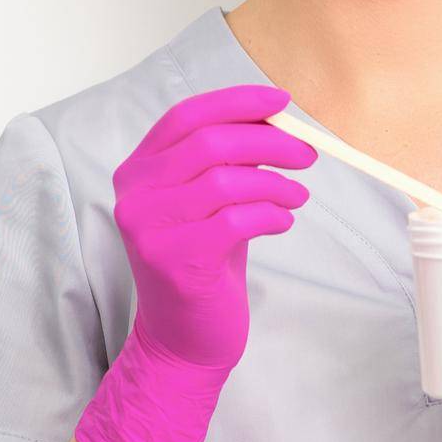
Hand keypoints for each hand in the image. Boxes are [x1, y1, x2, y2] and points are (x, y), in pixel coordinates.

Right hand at [75, 84, 316, 441]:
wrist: (182, 339)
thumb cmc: (202, 262)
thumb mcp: (208, 202)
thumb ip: (227, 161)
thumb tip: (276, 119)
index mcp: (139, 170)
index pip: (186, 116)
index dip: (236, 102)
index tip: (280, 103)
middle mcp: (135, 194)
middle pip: (210, 142)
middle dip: (269, 141)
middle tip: (306, 155)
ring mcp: (149, 228)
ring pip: (225, 180)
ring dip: (275, 182)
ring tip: (297, 195)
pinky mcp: (175, 259)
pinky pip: (236, 220)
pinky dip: (270, 214)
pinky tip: (282, 221)